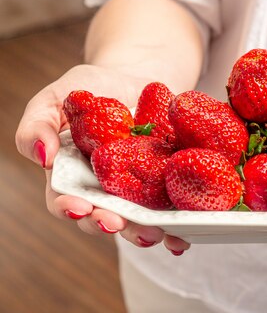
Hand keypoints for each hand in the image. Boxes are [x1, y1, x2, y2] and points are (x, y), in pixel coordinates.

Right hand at [15, 65, 189, 254]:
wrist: (139, 76)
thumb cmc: (91, 89)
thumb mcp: (55, 98)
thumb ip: (37, 126)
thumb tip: (43, 157)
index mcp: (72, 177)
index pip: (65, 201)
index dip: (70, 208)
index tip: (79, 207)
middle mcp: (105, 190)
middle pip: (104, 218)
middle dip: (109, 225)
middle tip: (117, 224)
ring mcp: (137, 190)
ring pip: (139, 221)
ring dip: (144, 233)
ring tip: (154, 235)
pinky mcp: (167, 183)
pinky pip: (172, 208)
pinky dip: (177, 226)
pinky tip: (183, 236)